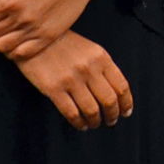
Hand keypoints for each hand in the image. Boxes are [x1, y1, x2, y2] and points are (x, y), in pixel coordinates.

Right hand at [13, 32, 132, 129]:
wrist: (37, 39)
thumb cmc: (67, 45)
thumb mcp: (91, 50)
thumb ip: (104, 68)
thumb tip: (115, 93)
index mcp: (102, 58)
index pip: (121, 86)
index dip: (126, 103)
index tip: (126, 112)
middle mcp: (89, 70)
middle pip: (109, 100)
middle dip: (113, 115)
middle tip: (111, 121)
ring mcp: (71, 80)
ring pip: (91, 110)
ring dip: (96, 121)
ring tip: (95, 124)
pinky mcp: (54, 89)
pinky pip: (71, 113)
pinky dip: (79, 123)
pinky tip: (81, 125)